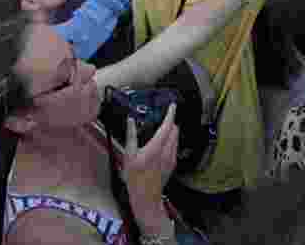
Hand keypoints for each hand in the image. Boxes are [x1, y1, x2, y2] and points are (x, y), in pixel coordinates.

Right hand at [122, 103, 178, 219]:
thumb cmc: (135, 178)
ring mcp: (171, 159)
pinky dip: (171, 141)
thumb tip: (130, 120)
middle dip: (171, 122)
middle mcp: (167, 152)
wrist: (146, 198)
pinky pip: (175, 147)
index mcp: (156, 148)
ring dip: (171, 131)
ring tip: (161, 130)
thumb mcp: (128, 156)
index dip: (171, 114)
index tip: (172, 106)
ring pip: (176, 139)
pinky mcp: (172, 165)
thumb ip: (131, 135)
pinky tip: (162, 144)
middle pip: (175, 131)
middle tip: (163, 117)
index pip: (167, 126)